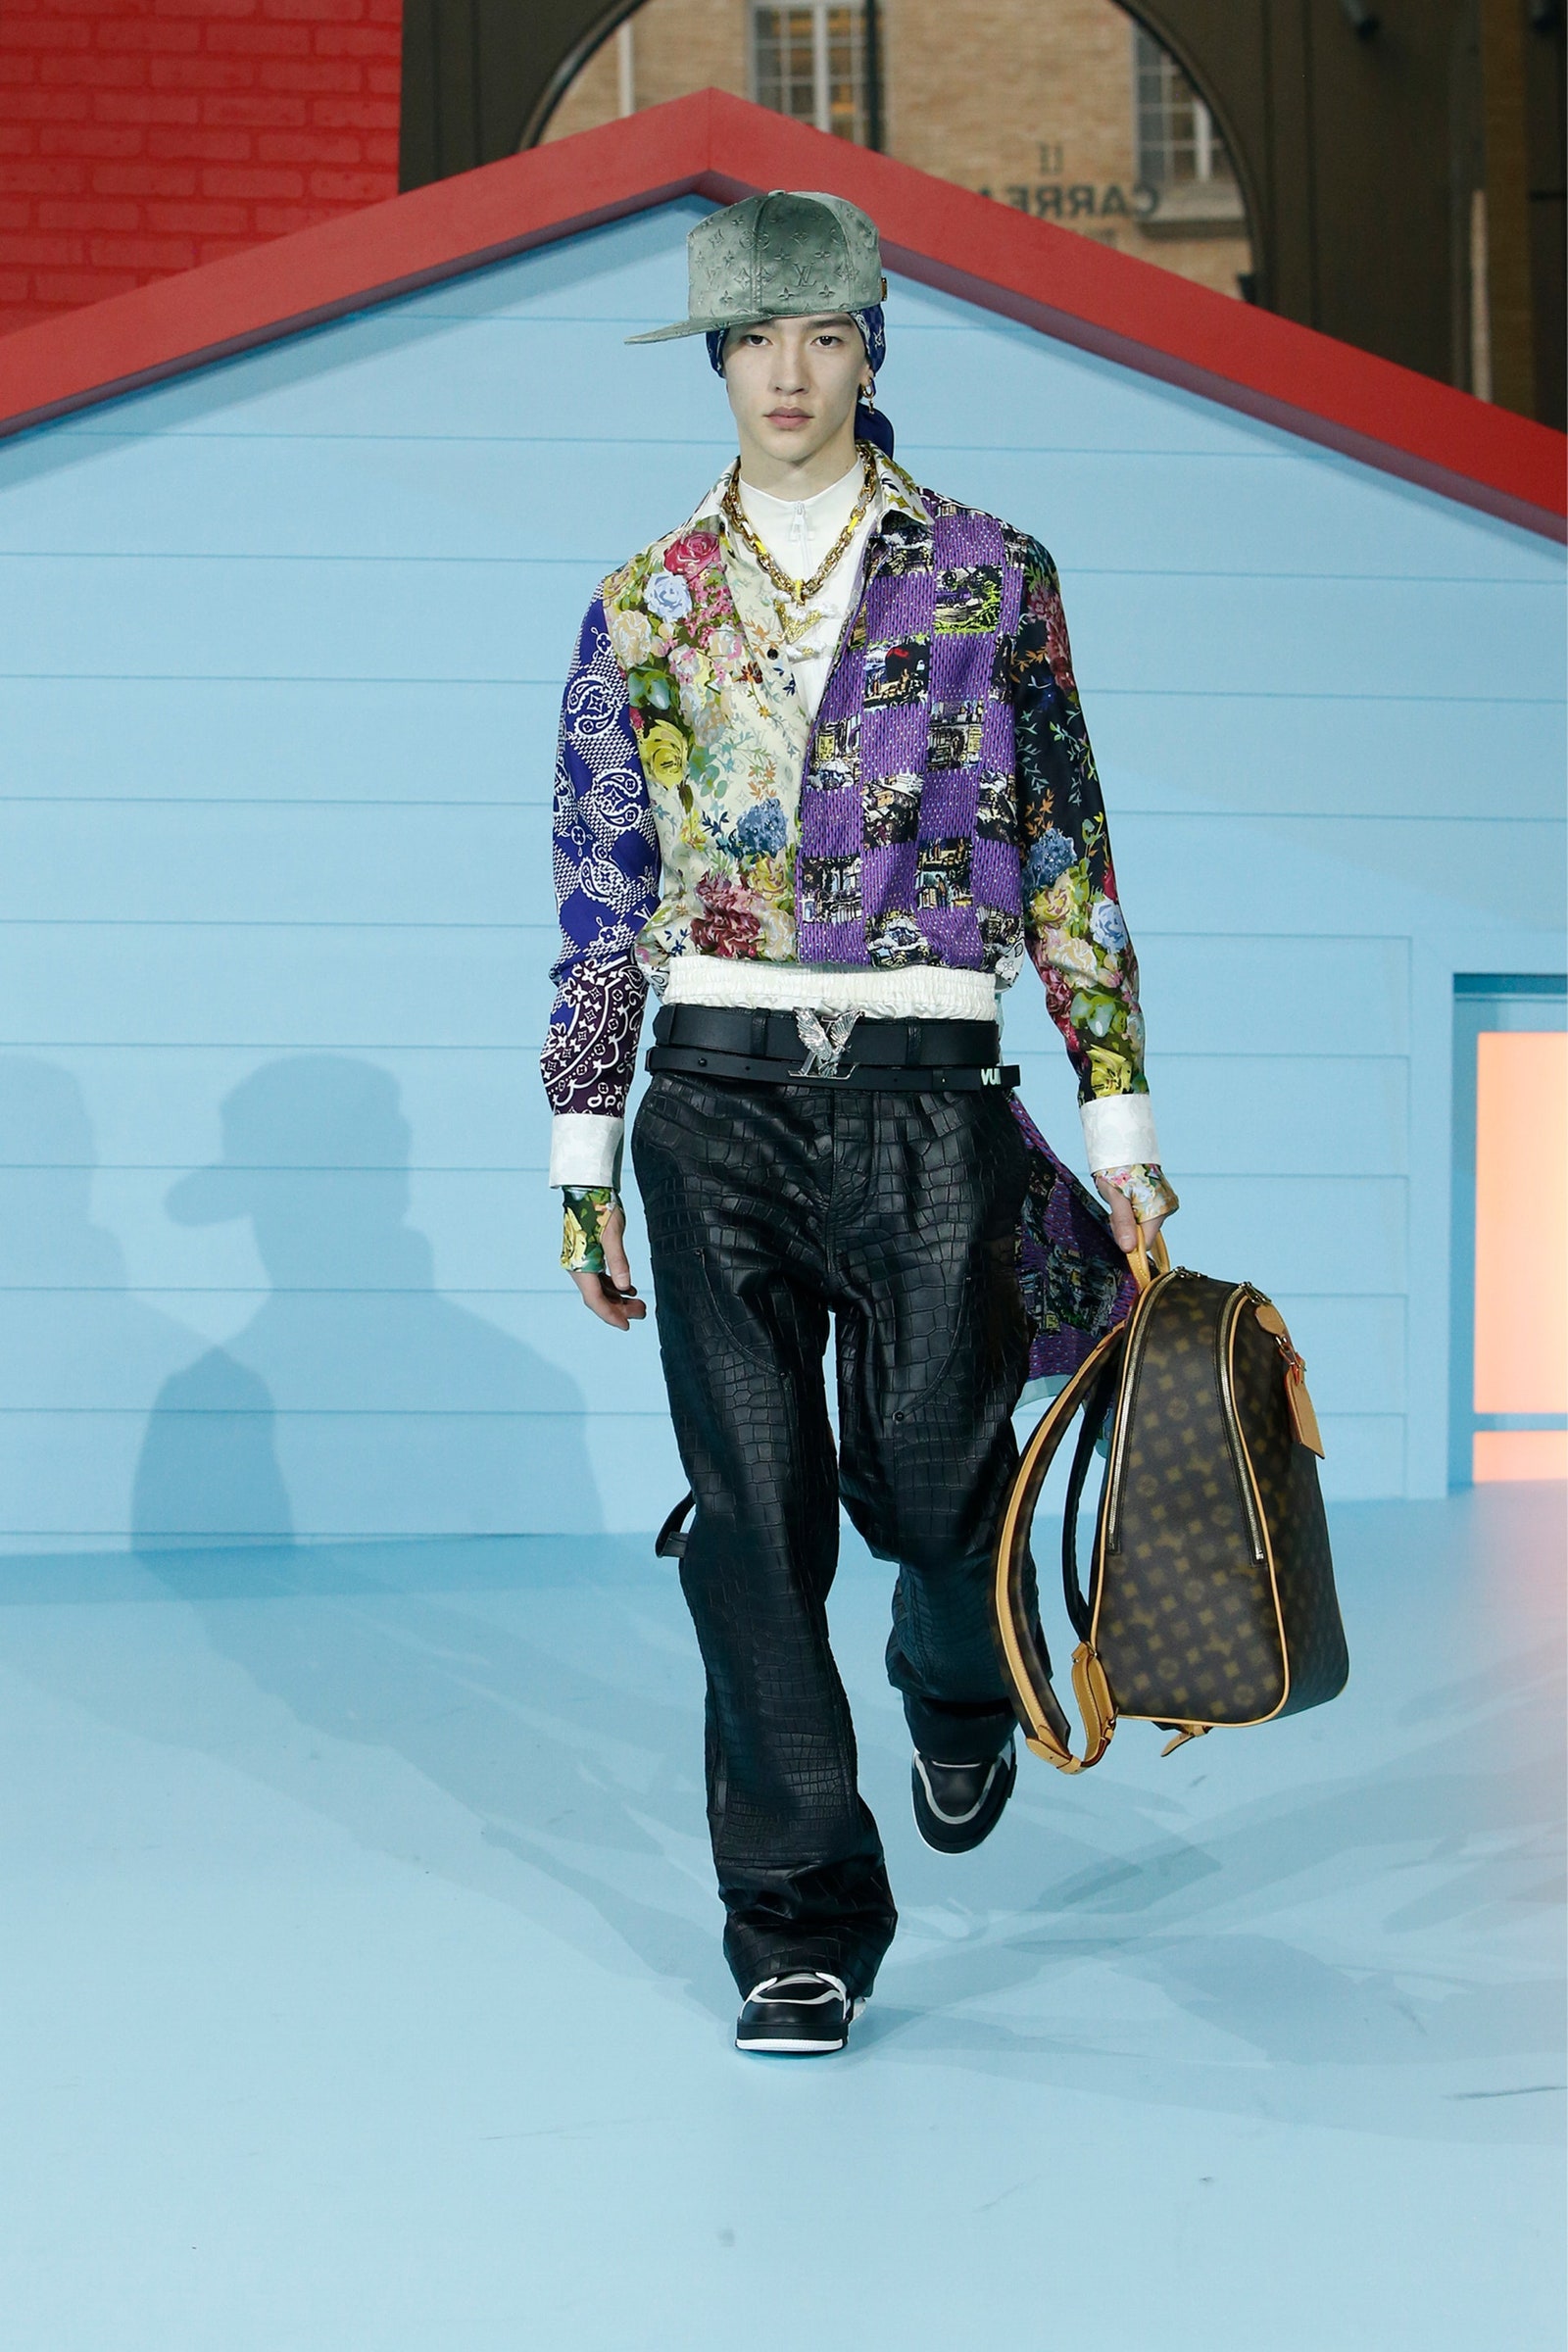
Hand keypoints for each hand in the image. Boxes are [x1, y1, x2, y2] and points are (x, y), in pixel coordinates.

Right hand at [569, 1200, 646, 1330]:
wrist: (587, 1188)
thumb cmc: (600, 1208)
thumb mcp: (613, 1234)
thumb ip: (618, 1261)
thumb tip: (624, 1287)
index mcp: (581, 1265)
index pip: (595, 1300)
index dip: (611, 1315)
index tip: (627, 1326)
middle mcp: (577, 1267)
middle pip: (598, 1297)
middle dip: (619, 1309)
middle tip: (643, 1313)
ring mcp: (581, 1261)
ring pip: (599, 1289)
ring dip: (617, 1298)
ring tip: (639, 1303)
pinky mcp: (587, 1254)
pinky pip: (599, 1278)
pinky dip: (613, 1285)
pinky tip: (628, 1289)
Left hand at [1094, 1163, 1176, 1257]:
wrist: (1123, 1151)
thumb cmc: (1119, 1170)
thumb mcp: (1116, 1198)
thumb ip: (1123, 1222)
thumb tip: (1128, 1248)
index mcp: (1159, 1210)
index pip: (1146, 1243)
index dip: (1130, 1243)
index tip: (1116, 1228)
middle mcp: (1164, 1210)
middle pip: (1142, 1236)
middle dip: (1125, 1229)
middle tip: (1115, 1211)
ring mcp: (1161, 1207)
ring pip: (1140, 1228)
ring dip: (1126, 1221)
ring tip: (1119, 1202)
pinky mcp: (1155, 1204)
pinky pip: (1140, 1218)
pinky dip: (1130, 1215)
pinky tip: (1125, 1202)